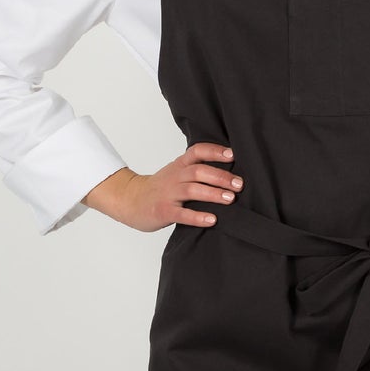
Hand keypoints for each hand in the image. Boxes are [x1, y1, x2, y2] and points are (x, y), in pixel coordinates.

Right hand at [84, 141, 241, 233]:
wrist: (130, 200)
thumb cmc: (160, 188)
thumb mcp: (176, 172)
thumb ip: (197, 169)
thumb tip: (231, 172)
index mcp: (179, 165)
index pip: (197, 151)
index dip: (215, 151)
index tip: (233, 154)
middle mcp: (174, 176)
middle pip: (198, 171)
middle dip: (220, 176)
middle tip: (239, 184)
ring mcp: (167, 194)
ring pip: (191, 190)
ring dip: (212, 193)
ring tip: (230, 199)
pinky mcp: (163, 211)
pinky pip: (181, 214)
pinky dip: (197, 216)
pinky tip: (212, 220)